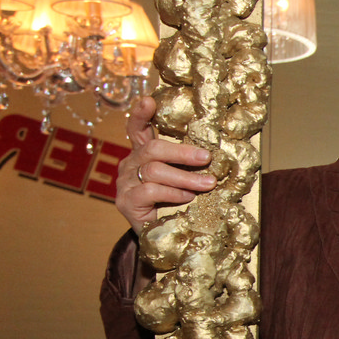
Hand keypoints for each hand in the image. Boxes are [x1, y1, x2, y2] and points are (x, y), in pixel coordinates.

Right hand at [115, 97, 215, 234]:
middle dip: (183, 152)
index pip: (136, 129)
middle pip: (152, 149)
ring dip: (186, 177)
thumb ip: (188, 166)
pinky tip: (187, 198)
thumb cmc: (174, 204)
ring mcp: (125, 183)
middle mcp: (130, 165)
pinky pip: (150, 190)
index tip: (150, 100)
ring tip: (207, 184)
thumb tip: (213, 154)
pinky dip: (173, 193)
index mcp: (142, 155)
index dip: (141, 114)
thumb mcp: (182, 180)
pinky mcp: (126, 202)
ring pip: (154, 170)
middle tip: (206, 157)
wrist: (161, 238)